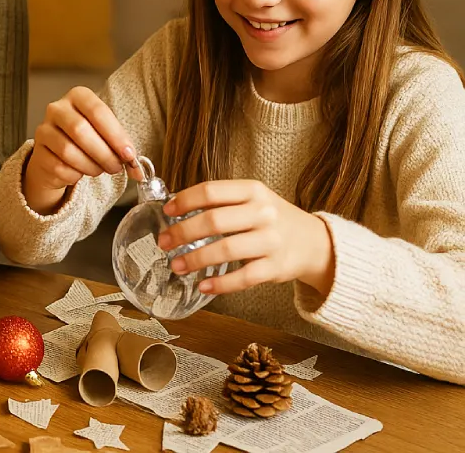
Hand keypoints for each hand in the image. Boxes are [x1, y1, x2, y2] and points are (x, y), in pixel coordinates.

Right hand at [24, 87, 141, 212]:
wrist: (57, 153)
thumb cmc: (86, 140)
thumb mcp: (105, 135)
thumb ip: (121, 148)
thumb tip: (138, 171)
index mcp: (77, 96)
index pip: (97, 111)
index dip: (115, 135)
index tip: (129, 154)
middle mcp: (57, 108)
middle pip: (81, 130)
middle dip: (104, 153)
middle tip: (116, 167)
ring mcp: (44, 130)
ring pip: (68, 151)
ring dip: (90, 166)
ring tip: (100, 169)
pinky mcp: (38, 152)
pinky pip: (59, 167)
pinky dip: (75, 175)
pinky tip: (80, 173)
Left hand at [158, 179, 334, 296]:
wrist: (314, 242)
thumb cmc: (272, 219)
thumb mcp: (253, 199)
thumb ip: (221, 201)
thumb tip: (176, 207)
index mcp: (253, 191)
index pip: (211, 191)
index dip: (185, 201)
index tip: (167, 210)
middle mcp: (264, 213)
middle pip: (214, 221)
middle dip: (182, 232)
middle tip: (164, 242)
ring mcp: (271, 241)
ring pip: (226, 250)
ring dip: (195, 259)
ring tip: (177, 265)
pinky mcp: (276, 268)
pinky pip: (243, 278)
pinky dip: (220, 284)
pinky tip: (203, 286)